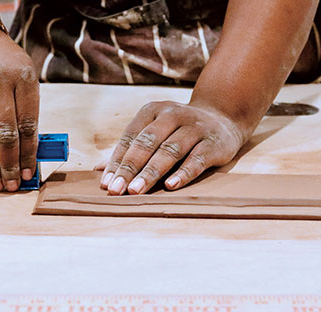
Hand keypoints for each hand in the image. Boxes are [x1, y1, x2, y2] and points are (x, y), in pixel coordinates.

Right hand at [0, 27, 38, 191]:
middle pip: (5, 133)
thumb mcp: (24, 78)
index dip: (29, 153)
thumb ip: (27, 112)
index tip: (29, 174)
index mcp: (23, 79)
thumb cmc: (5, 65)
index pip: (27, 125)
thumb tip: (28, 155)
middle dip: (9, 164)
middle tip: (12, 185)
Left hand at [101, 101, 244, 194]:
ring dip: (151, 172)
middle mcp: (173, 115)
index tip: (106, 184)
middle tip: (116, 190)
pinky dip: (183, 172)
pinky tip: (171, 186)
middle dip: (130, 168)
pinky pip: (197, 159)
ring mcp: (195, 128)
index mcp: (153, 111)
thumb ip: (129, 150)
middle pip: (147, 143)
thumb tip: (97, 170)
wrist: (223, 118)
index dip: (117, 161)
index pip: (130, 137)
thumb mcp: (154, 132)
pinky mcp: (214, 143)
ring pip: (170, 150)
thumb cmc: (178, 131)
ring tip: (136, 190)